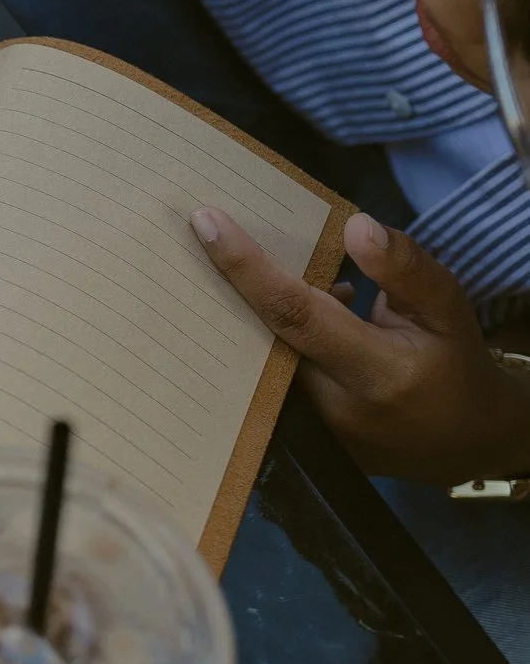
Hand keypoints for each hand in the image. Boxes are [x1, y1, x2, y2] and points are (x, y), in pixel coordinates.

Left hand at [193, 208, 529, 481]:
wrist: (460, 442)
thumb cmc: (452, 364)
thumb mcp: (449, 309)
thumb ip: (405, 268)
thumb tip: (354, 225)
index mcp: (378, 373)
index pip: (295, 313)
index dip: (246, 267)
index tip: (206, 221)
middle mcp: (333, 405)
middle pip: (260, 335)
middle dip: (227, 283)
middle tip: (204, 227)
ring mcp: (309, 427)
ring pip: (257, 356)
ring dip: (240, 309)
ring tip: (224, 258)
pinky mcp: (297, 433)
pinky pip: (263, 374)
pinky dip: (258, 334)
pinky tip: (260, 303)